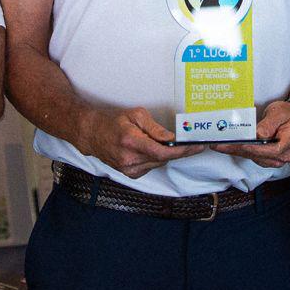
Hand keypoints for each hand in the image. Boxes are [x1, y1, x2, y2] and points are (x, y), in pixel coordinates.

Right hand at [81, 106, 204, 178]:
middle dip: (179, 150)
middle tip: (193, 142)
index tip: (197, 146)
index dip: (182, 150)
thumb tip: (172, 137)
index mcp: (131, 142)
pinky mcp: (130, 174)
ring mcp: (129, 169)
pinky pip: (151, 166)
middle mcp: (130, 160)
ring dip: (166, 153)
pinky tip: (151, 148)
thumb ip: (155, 128)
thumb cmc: (113, 121)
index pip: (163, 151)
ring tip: (167, 142)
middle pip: (164, 158)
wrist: (92, 134)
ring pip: (159, 163)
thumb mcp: (136, 115)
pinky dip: (155, 158)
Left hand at [212, 100, 289, 168]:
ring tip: (220, 145)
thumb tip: (259, 134)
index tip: (236, 144)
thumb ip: (270, 123)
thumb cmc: (289, 114)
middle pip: (258, 156)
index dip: (252, 148)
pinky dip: (241, 152)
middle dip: (237, 150)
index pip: (269, 149)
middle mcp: (284, 155)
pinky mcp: (270, 159)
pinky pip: (254, 157)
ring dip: (237, 152)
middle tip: (219, 145)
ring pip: (254, 158)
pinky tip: (230, 147)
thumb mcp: (280, 112)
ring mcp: (277, 159)